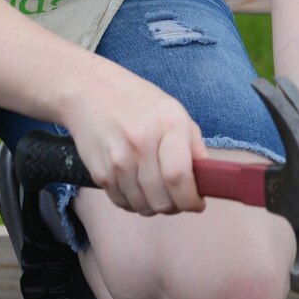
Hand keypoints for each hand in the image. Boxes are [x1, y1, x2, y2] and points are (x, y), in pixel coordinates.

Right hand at [59, 64, 207, 215]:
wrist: (91, 91)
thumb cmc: (139, 101)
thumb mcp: (175, 112)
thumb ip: (194, 146)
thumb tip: (207, 180)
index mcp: (168, 125)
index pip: (179, 177)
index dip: (191, 199)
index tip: (197, 203)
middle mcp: (141, 144)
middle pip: (162, 200)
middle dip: (176, 206)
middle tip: (178, 197)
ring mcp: (118, 161)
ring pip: (143, 207)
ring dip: (155, 206)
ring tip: (157, 189)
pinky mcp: (100, 174)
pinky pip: (123, 204)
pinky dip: (135, 203)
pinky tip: (137, 186)